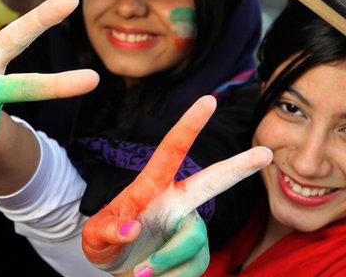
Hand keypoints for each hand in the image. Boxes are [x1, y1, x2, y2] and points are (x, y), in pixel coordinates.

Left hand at [82, 96, 272, 274]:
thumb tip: (132, 228)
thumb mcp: (94, 236)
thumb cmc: (104, 241)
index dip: (189, 126)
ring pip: (194, 241)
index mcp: (151, 187)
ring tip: (141, 272)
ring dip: (167, 261)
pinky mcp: (197, 251)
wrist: (117, 267)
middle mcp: (176, 201)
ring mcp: (189, 226)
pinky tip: (154, 274)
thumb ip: (108, 230)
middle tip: (265, 152)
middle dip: (239, 167)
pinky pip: (194, 265)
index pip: (171, 151)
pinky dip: (172, 276)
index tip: (208, 100)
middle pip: (213, 181)